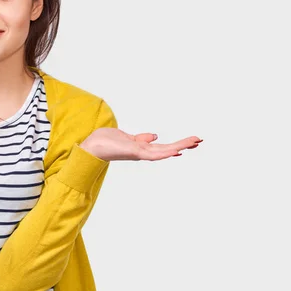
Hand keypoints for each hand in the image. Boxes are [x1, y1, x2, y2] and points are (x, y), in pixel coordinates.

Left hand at [80, 128, 201, 161]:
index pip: (163, 147)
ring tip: (195, 142)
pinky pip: (153, 154)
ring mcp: (139, 153)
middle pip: (167, 149)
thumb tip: (155, 136)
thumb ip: (141, 138)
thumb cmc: (104, 142)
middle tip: (200, 140)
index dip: (177, 144)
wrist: (90, 146)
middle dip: (184, 144)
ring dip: (180, 146)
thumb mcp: (126, 136)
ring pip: (164, 151)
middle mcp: (142, 152)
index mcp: (141, 148)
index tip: (191, 143)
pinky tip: (177, 150)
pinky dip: (165, 152)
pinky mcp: (134, 152)